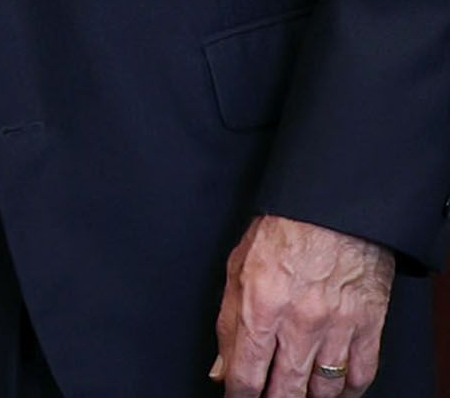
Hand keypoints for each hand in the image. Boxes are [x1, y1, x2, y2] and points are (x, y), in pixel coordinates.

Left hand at [213, 213, 393, 393]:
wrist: (334, 208)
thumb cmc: (284, 230)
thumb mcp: (237, 269)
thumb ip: (227, 323)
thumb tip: (221, 367)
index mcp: (260, 307)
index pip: (246, 373)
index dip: (239, 396)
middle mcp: (298, 323)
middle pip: (286, 389)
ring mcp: (336, 328)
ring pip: (323, 390)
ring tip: (298, 394)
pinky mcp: (367, 326)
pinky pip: (360, 375)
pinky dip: (347, 390)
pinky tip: (334, 390)